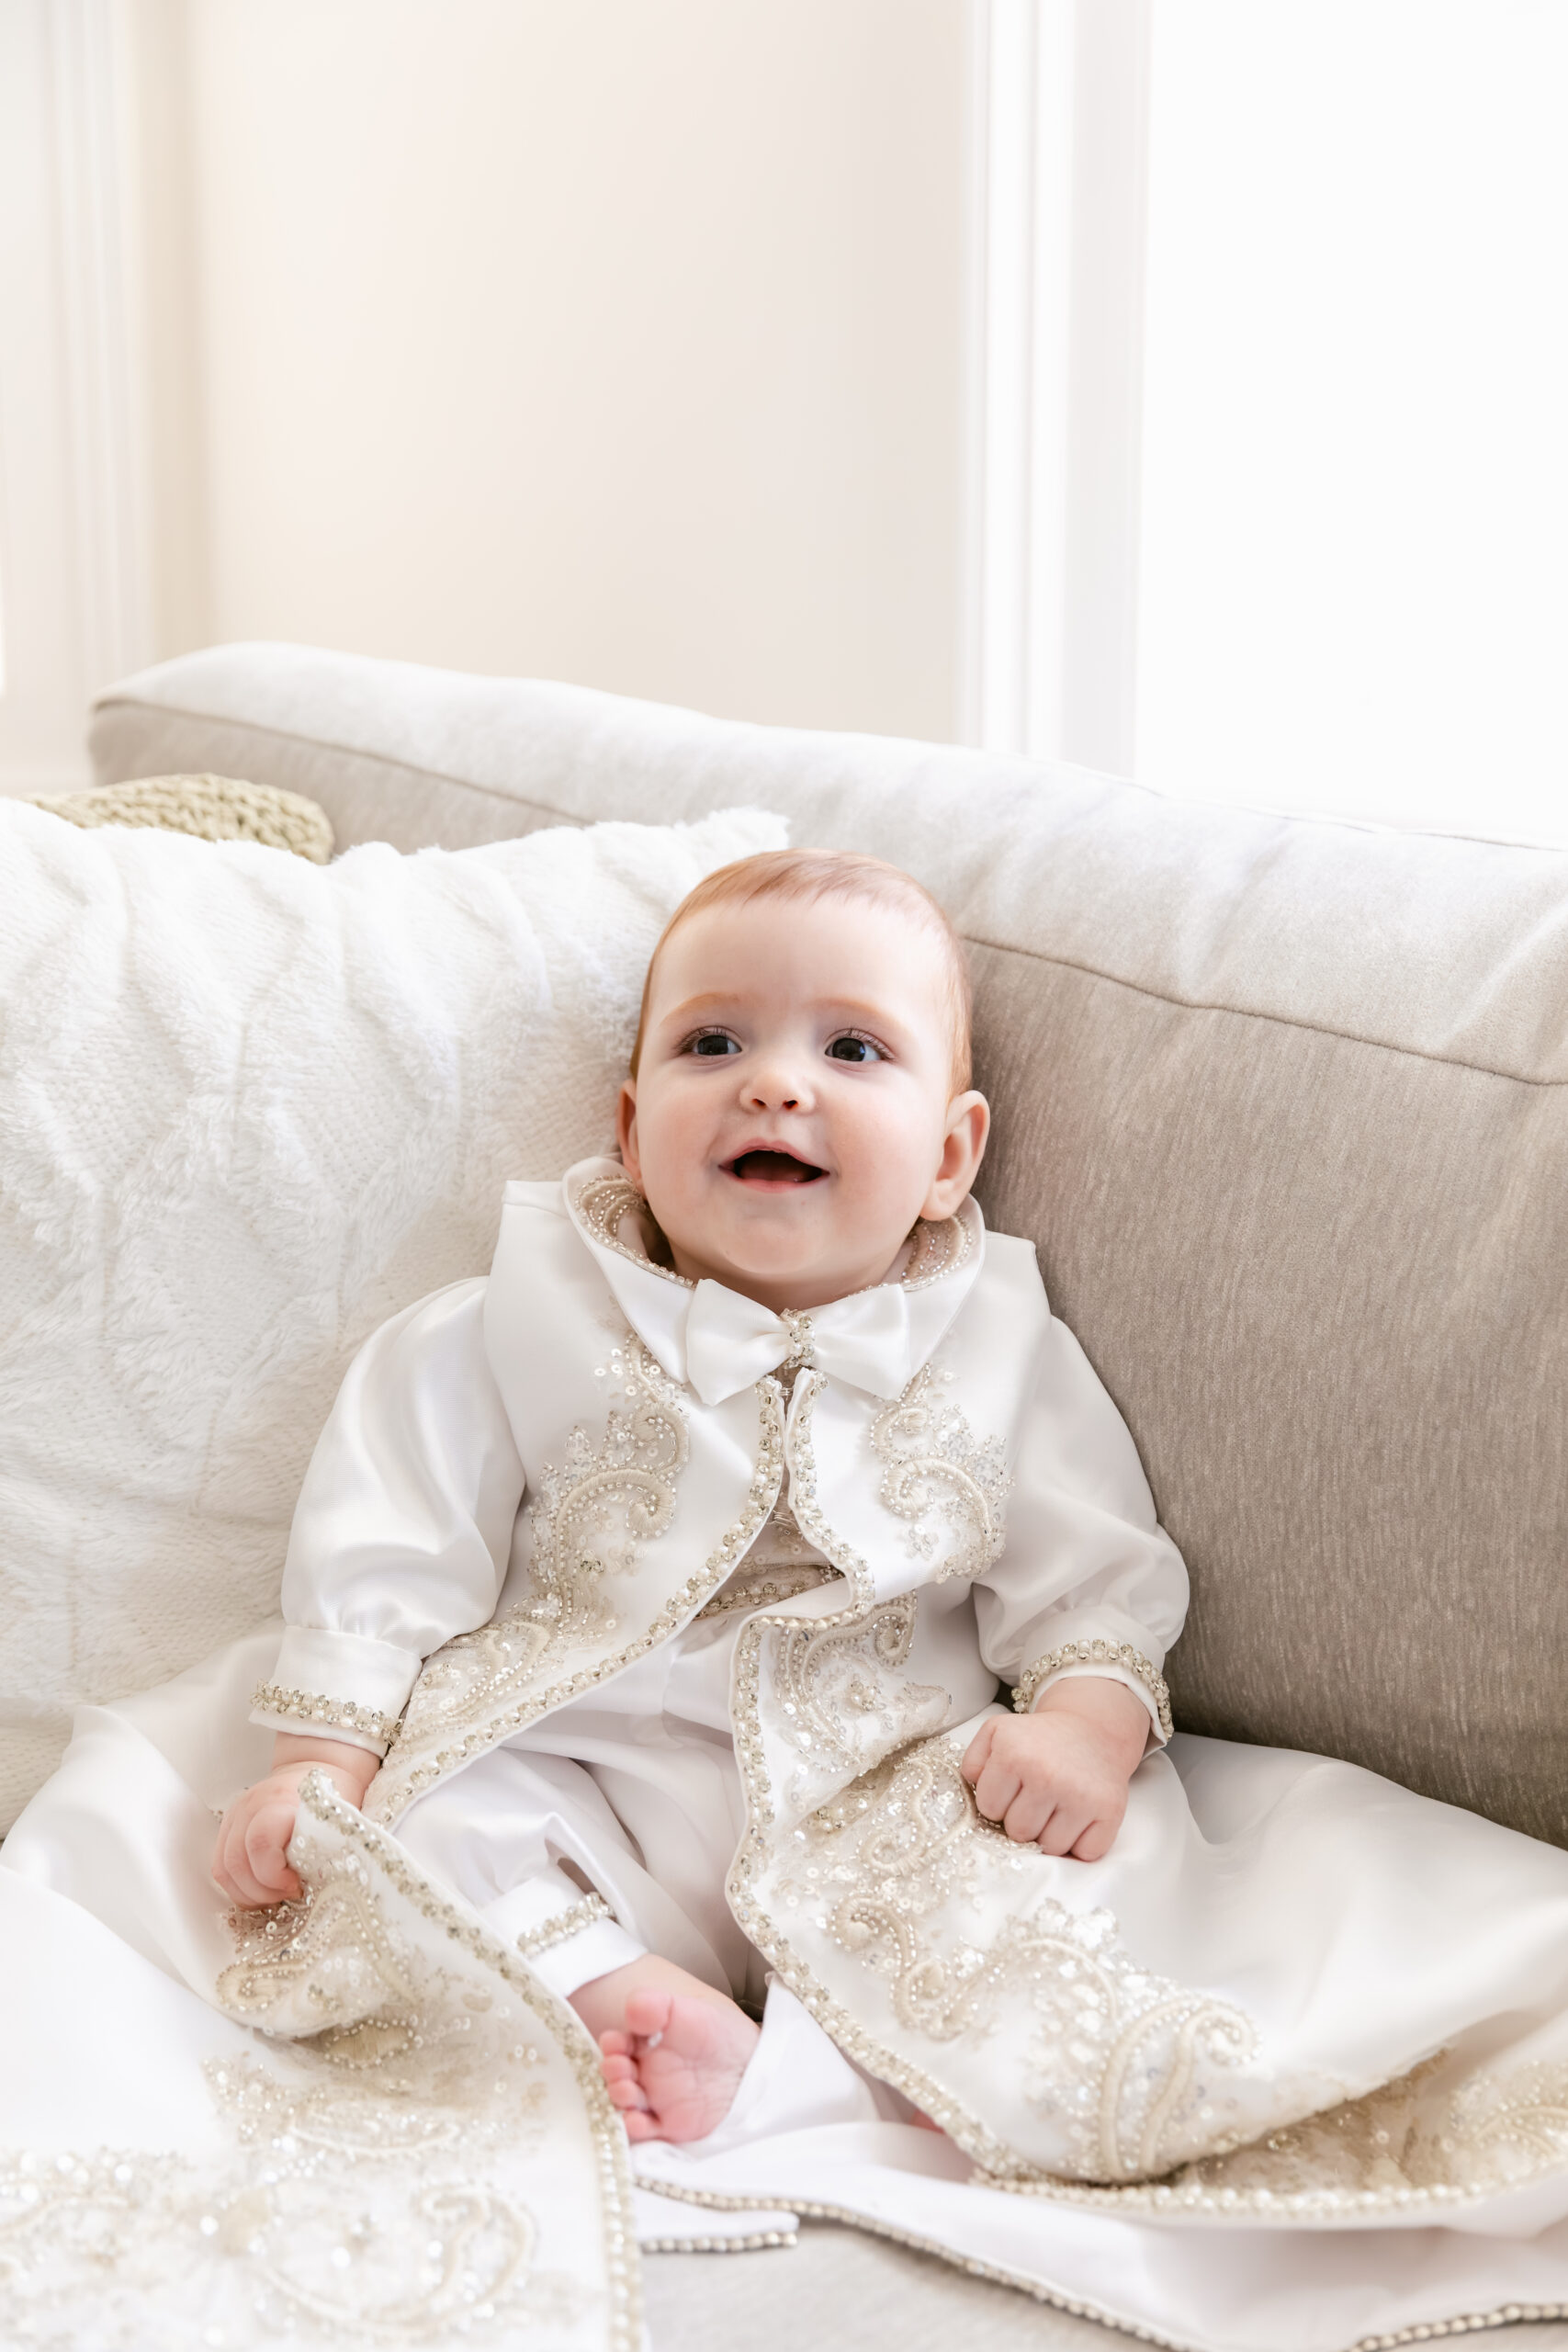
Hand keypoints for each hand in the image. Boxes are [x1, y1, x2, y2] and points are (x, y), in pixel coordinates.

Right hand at [211, 1735, 378, 1907]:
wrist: (310, 1768)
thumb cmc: (327, 1798)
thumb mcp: (334, 1818)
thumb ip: (325, 1849)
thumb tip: (323, 1888)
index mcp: (281, 1801)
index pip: (260, 1842)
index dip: (273, 1875)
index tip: (296, 1886)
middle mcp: (250, 1806)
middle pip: (237, 1862)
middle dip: (262, 1891)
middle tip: (287, 1895)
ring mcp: (234, 1817)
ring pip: (224, 1869)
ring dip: (249, 1893)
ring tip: (275, 1896)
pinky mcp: (227, 1829)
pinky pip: (221, 1868)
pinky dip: (239, 1887)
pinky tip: (261, 1890)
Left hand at [960, 1677, 1149, 1860]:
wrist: (1093, 1730)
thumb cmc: (1039, 1739)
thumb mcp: (997, 1733)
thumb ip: (973, 1761)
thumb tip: (973, 1789)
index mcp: (1014, 1754)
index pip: (989, 1810)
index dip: (998, 1802)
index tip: (1012, 1789)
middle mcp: (1047, 1775)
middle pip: (1019, 1833)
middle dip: (1023, 1820)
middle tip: (1036, 1797)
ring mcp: (1081, 1795)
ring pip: (1050, 1848)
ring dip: (1050, 1834)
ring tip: (1056, 1807)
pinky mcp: (1109, 1811)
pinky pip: (1085, 1854)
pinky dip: (1081, 1843)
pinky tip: (1078, 1818)